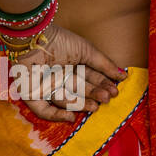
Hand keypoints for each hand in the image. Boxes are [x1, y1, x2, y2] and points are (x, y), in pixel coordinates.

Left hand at [9, 25, 126, 122]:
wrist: (34, 39)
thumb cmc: (60, 41)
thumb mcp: (86, 51)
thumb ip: (104, 64)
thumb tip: (123, 77)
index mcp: (71, 65)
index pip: (90, 78)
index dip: (103, 85)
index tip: (115, 90)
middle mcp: (60, 76)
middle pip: (79, 90)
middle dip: (94, 95)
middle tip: (106, 98)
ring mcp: (46, 86)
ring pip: (65, 101)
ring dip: (81, 105)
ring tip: (94, 105)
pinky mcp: (32, 94)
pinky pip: (43, 110)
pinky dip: (56, 116)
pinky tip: (71, 117)